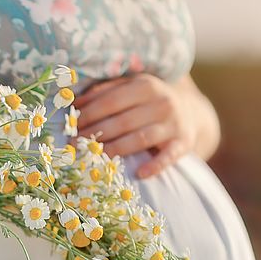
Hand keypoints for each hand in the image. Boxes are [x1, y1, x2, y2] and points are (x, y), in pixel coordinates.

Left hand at [72, 74, 197, 178]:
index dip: (89, 114)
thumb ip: (106, 91)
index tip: (71, 126)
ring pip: (140, 139)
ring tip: (95, 157)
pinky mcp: (183, 142)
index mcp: (146, 85)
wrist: (189, 112)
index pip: (111, 101)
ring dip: (115, 149)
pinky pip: (168, 156)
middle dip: (96, 133)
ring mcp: (174, 123)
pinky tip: (140, 174)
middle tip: (76, 144)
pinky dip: (155, 166)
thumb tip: (76, 102)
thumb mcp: (132, 89)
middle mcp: (162, 102)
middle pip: (123, 121)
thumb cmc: (148, 102)